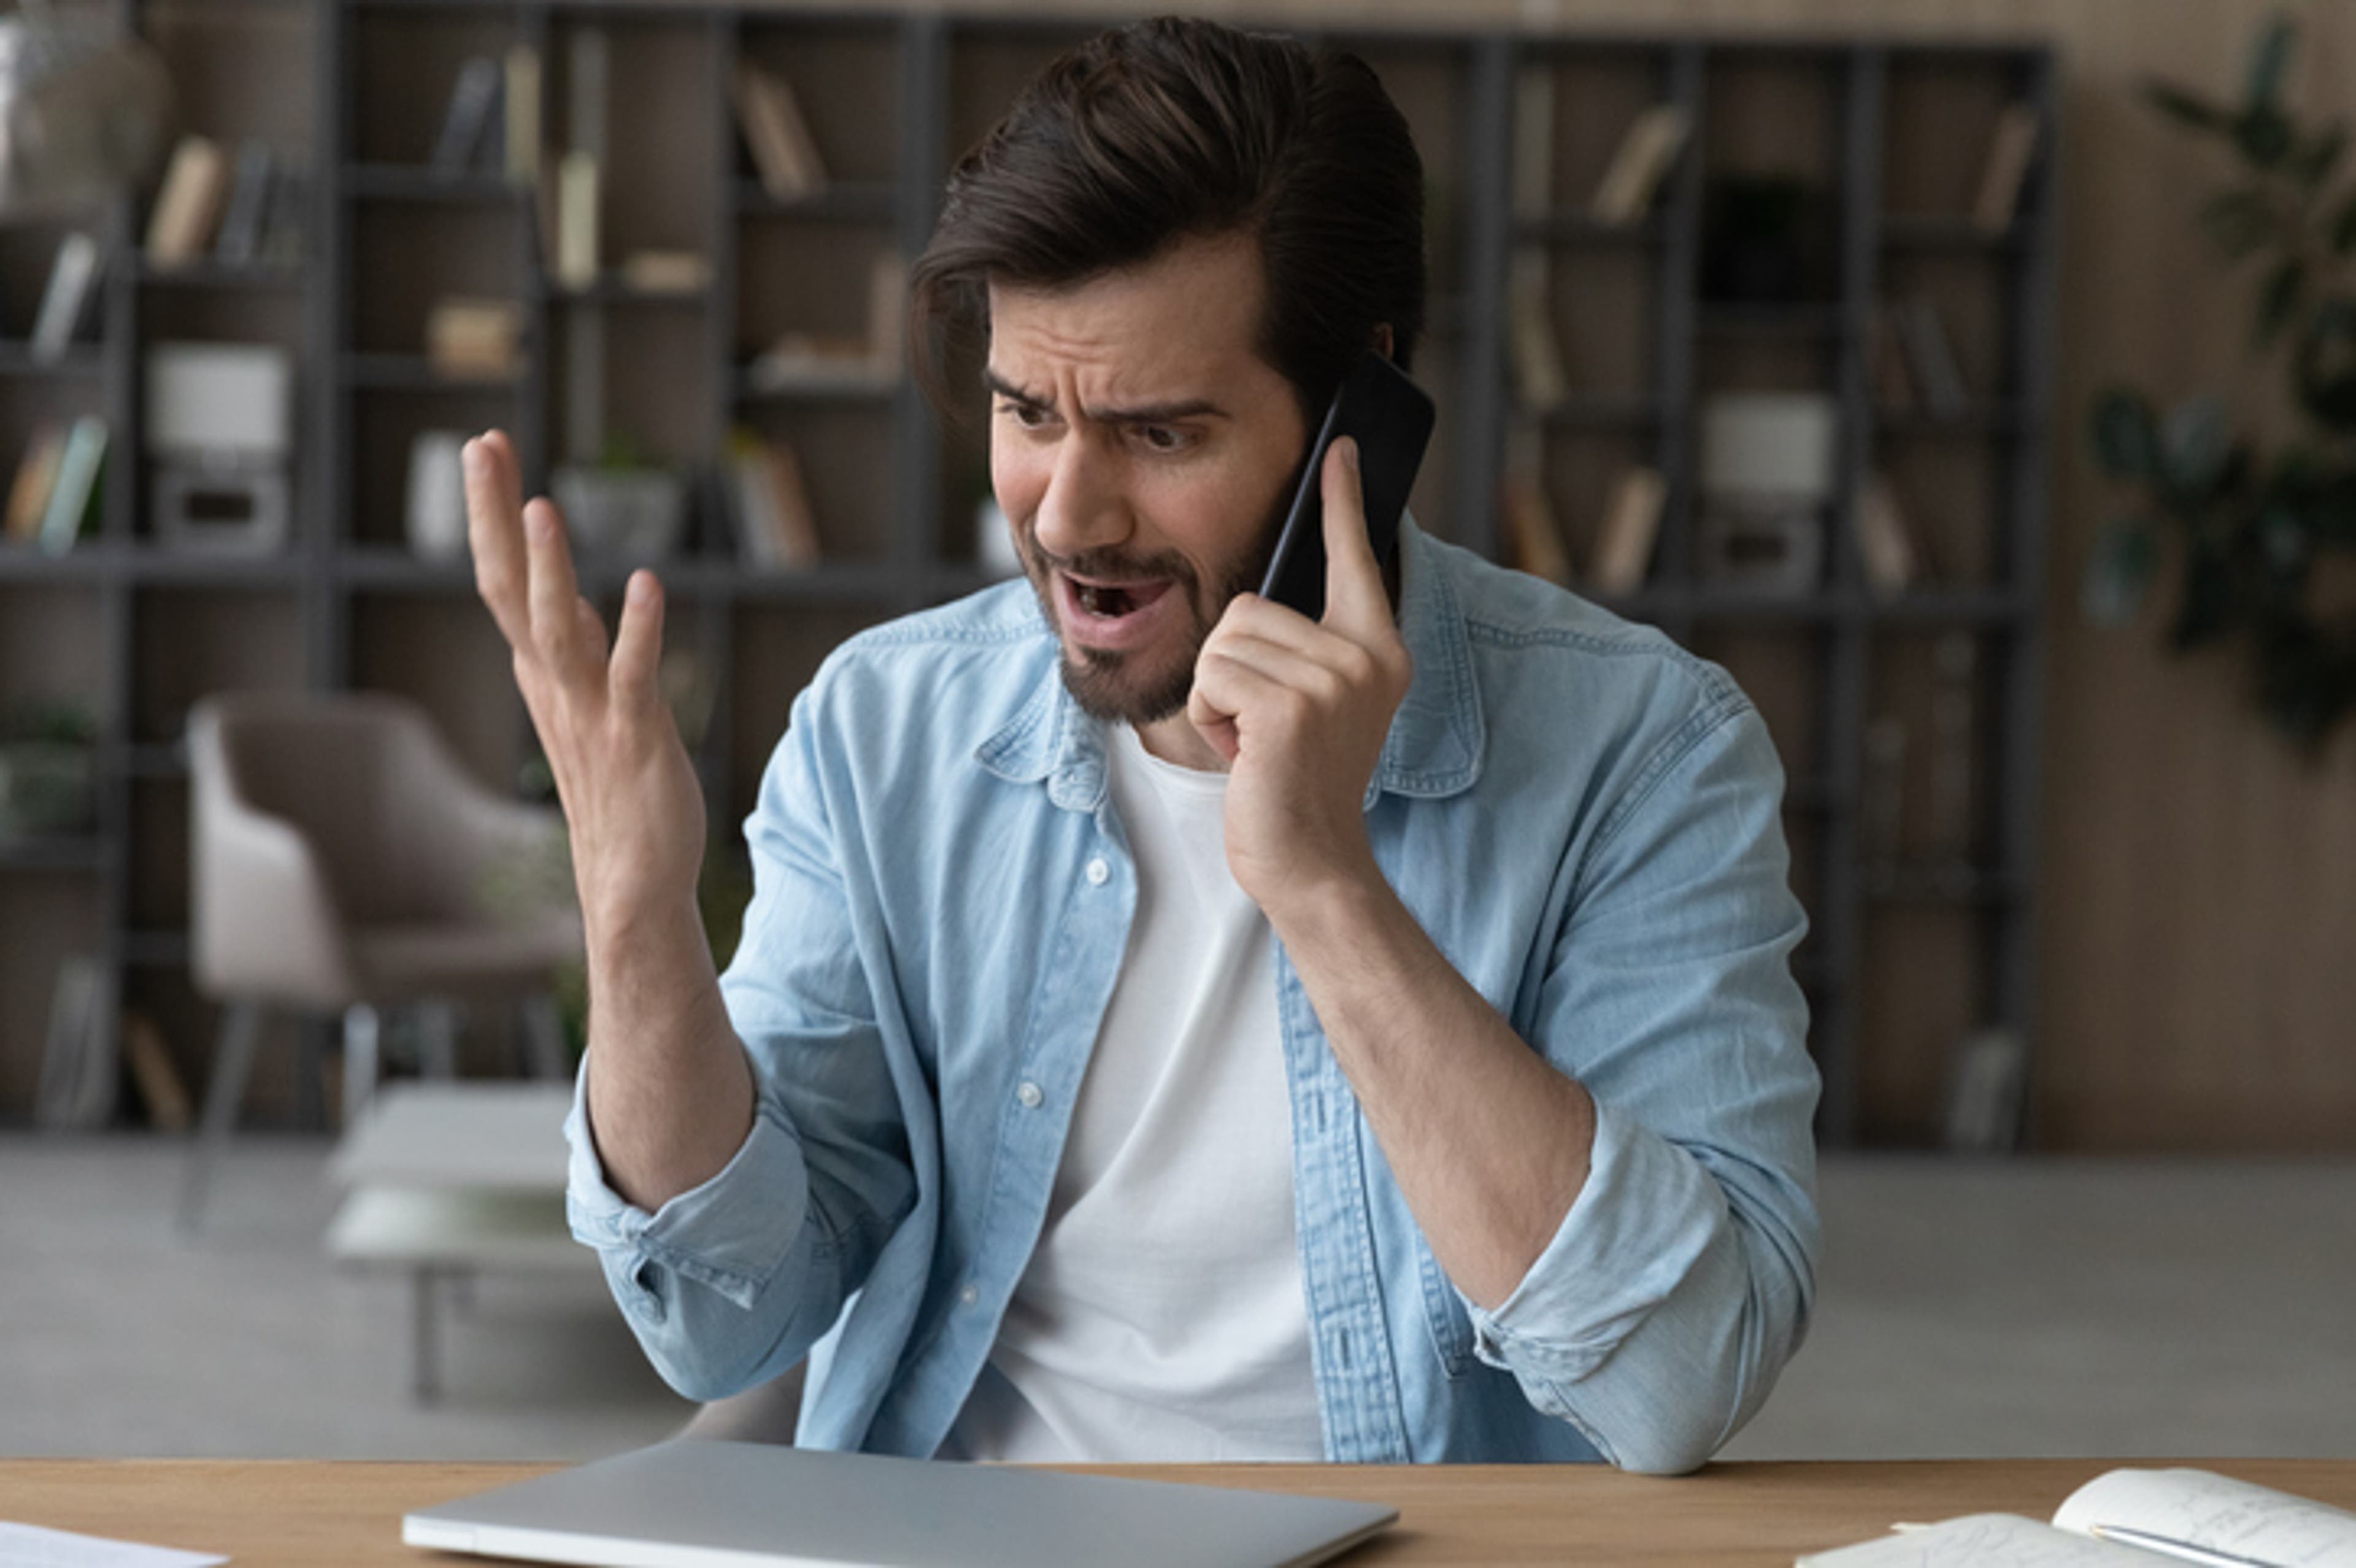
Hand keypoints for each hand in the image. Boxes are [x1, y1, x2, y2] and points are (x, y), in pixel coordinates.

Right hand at [463, 430, 705, 949]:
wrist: (632, 883)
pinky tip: (644, 584)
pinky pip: (632, 677)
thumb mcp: (589, 707)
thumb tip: (574, 604)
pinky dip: (636, 631)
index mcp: (542, 674)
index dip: (492, 515)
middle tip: (481, 444)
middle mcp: (555, 687)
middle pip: (511, 589)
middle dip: (496, 517)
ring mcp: (591, 713)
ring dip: (550, 571)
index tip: (485, 447)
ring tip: (542, 505)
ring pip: (558, 630)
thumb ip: (580, 653)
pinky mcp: (636, 739)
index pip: (503, 580)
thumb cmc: (615, 792)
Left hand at [1186, 437, 1411, 914]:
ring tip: (1255, 742)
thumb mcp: (1312, 704)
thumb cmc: (1296, 785)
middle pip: (1247, 608)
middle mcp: (1365, 656)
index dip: (1341, 502)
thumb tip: (1258, 604)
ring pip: (1222, 642)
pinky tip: (1245, 754)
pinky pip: (1212, 676)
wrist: (1311, 863)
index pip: (1357, 559)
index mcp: (1378, 650)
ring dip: (1218, 697)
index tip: (1339, 448)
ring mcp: (1333, 680)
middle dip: (1231, 669)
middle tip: (1264, 728)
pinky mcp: (1290, 706)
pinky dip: (1209, 718)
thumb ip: (1304, 649)